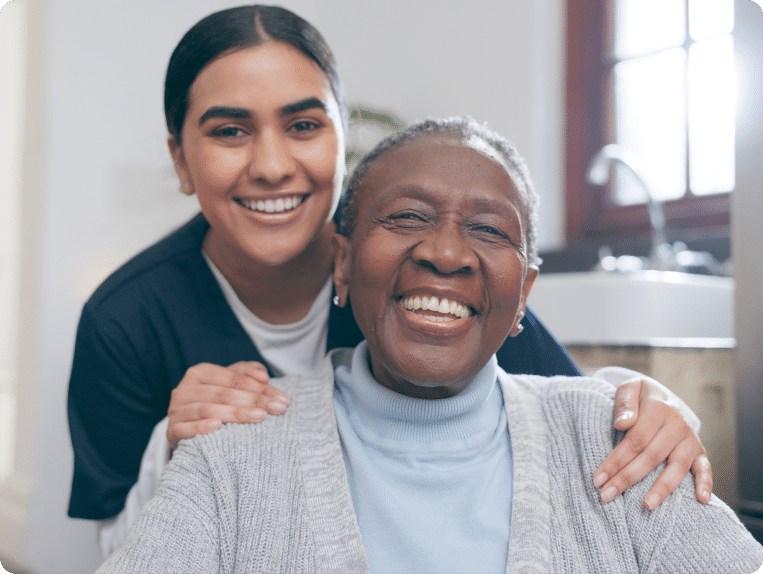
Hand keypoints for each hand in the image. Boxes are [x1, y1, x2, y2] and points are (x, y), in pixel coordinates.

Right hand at [166, 361, 288, 449]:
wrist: (188, 429)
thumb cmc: (216, 402)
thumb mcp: (231, 384)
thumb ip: (248, 374)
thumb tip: (263, 375)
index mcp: (200, 373)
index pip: (234, 379)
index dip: (260, 388)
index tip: (282, 399)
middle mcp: (185, 389)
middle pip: (223, 394)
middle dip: (254, 401)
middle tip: (277, 410)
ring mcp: (176, 410)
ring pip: (207, 409)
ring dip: (235, 414)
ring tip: (259, 418)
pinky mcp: (172, 431)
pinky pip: (185, 429)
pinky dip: (201, 427)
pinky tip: (218, 427)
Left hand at [593, 377, 711, 509]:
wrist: (661, 395)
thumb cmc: (639, 396)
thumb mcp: (629, 389)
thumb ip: (624, 403)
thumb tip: (622, 424)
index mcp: (659, 408)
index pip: (635, 440)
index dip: (616, 460)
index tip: (598, 479)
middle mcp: (677, 424)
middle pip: (651, 456)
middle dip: (627, 478)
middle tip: (607, 495)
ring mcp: (690, 439)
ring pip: (676, 467)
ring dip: (661, 488)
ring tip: (647, 505)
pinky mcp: (699, 450)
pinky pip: (704, 468)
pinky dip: (706, 483)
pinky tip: (701, 500)